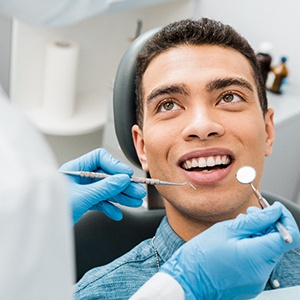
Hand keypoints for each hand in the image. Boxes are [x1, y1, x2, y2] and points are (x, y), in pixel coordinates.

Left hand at [59, 148, 145, 223]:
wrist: (43, 230)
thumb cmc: (53, 210)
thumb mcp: (82, 197)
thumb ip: (104, 188)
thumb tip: (122, 180)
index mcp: (75, 168)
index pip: (100, 158)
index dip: (115, 165)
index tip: (126, 175)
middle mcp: (79, 177)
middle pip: (106, 176)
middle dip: (122, 185)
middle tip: (136, 191)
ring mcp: (82, 190)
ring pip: (106, 189)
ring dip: (120, 196)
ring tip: (134, 201)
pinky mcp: (83, 202)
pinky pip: (100, 201)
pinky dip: (109, 207)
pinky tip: (117, 213)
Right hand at [160, 202, 299, 299]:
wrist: (187, 281)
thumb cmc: (201, 256)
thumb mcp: (226, 230)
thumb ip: (255, 220)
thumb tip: (274, 211)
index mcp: (257, 257)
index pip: (289, 236)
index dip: (285, 218)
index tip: (274, 209)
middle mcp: (262, 272)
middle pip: (277, 243)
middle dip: (267, 224)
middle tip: (249, 214)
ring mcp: (257, 280)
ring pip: (267, 250)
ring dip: (258, 235)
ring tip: (238, 227)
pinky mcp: (251, 283)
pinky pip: (259, 261)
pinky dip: (252, 247)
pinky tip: (235, 241)